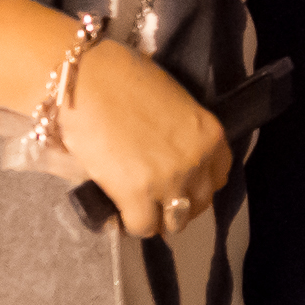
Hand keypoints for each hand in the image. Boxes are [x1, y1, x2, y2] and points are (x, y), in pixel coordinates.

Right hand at [53, 41, 232, 238]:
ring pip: (176, 221)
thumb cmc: (123, 78)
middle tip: (158, 199)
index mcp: (210, 134)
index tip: (183, 185)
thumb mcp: (172, 103)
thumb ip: (182, 134)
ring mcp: (170, 180)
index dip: (199, 183)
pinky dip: (132, 224)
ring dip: (159, 217)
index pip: (220, 175)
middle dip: (181, 204)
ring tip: (140, 209)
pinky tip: (120, 212)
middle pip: (200, 202)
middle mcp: (197, 160)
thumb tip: (172, 156)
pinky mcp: (137, 194)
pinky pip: (143, 226)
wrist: (85, 80)